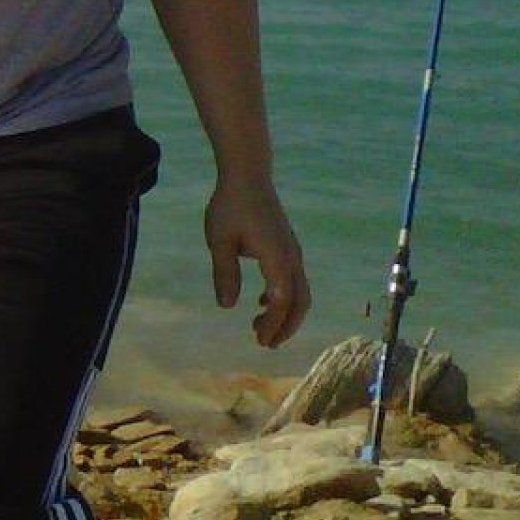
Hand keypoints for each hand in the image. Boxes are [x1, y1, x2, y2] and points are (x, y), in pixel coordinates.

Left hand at [204, 177, 309, 347]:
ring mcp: (293, 252)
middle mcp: (292, 258)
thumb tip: (227, 306)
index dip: (273, 324)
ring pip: (300, 292)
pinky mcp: (287, 247)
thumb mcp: (220, 241)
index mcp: (277, 258)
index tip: (260, 340)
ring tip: (261, 327)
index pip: (282, 301)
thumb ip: (224, 273)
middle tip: (265, 343)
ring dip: (285, 313)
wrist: (248, 176)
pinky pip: (293, 279)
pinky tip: (261, 302)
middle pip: (300, 301)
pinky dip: (283, 297)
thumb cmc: (230, 206)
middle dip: (286, 326)